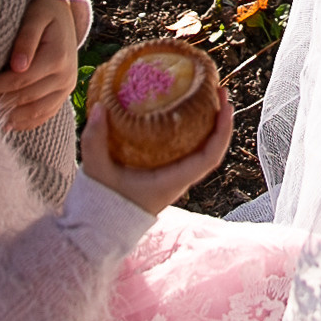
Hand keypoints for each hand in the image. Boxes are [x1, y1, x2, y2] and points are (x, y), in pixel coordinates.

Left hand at [0, 0, 81, 131]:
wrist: (66, 16)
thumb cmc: (45, 12)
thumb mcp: (36, 16)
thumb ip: (27, 38)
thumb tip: (18, 66)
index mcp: (58, 57)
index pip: (21, 80)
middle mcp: (66, 76)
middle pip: (26, 98)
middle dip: (0, 102)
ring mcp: (66, 88)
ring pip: (36, 112)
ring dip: (11, 117)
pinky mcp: (64, 94)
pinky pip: (45, 115)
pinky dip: (25, 123)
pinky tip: (7, 123)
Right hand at [79, 84, 236, 214]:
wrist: (98, 230)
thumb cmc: (102, 204)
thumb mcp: (97, 171)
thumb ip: (95, 140)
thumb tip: (99, 107)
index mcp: (172, 182)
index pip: (209, 157)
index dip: (222, 131)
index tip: (226, 105)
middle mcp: (178, 181)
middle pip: (211, 149)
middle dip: (219, 120)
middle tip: (217, 90)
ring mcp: (173, 179)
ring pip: (200, 150)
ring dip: (208, 124)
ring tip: (206, 96)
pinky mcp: (164, 175)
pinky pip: (186, 151)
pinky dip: (191, 132)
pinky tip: (182, 113)